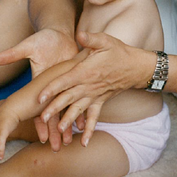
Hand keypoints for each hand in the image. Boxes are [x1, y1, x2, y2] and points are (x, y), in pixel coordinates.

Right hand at [0, 28, 78, 150]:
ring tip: (71, 142)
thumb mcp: (28, 46)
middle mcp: (51, 88)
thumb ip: (12, 54)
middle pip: (53, 112)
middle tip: (57, 148)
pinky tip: (85, 126)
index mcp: (41, 83)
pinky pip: (78, 98)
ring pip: (66, 109)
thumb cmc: (42, 38)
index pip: (39, 106)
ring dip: (68, 125)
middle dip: (55, 130)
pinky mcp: (73, 81)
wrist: (58, 33)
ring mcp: (63, 85)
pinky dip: (82, 111)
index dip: (40, 122)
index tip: (42, 137)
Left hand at [38, 31, 154, 146]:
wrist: (135, 67)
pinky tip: (84, 143)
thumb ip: (91, 38)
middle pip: (68, 98)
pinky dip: (89, 129)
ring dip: (68, 121)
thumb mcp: (105, 40)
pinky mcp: (101, 101)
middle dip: (54, 108)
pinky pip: (94, 117)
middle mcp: (89, 86)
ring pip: (78, 110)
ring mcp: (95, 95)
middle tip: (42, 119)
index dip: (52, 88)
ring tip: (59, 132)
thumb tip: (79, 34)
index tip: (40, 97)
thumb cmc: (118, 51)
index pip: (65, 81)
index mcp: (86, 71)